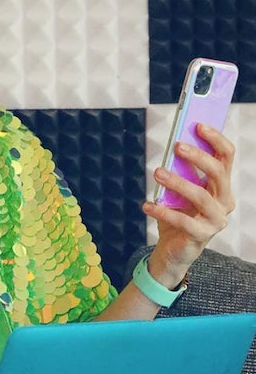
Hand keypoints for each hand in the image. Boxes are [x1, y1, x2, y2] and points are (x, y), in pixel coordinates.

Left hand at [142, 123, 235, 286]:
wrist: (173, 248)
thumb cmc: (178, 213)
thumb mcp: (178, 190)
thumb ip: (180, 172)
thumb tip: (173, 147)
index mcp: (222, 186)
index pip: (227, 157)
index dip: (215, 139)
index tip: (198, 124)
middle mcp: (224, 201)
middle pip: (218, 172)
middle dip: (198, 156)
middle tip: (177, 146)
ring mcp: (216, 220)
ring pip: (201, 195)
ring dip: (178, 182)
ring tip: (157, 172)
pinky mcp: (202, 235)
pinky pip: (182, 221)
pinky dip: (163, 211)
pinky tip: (147, 205)